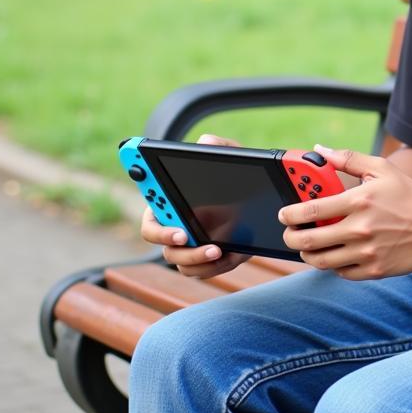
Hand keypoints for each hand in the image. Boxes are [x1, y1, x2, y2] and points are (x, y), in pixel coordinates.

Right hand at [138, 133, 248, 278]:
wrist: (260, 195)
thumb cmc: (235, 172)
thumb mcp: (231, 155)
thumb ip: (218, 146)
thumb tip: (205, 141)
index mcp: (170, 206)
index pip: (151, 223)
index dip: (159, 231)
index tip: (179, 230)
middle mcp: (176, 230)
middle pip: (166, 251)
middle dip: (182, 249)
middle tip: (196, 241)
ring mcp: (191, 247)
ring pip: (184, 266)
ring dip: (199, 261)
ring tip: (219, 250)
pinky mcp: (210, 259)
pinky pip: (207, 271)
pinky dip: (220, 266)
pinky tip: (234, 254)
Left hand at [278, 145, 411, 279]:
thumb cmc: (409, 196)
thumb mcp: (381, 169)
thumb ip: (348, 159)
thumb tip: (321, 150)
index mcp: (358, 200)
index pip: (310, 210)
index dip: (289, 214)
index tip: (283, 214)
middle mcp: (359, 228)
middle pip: (309, 240)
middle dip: (291, 237)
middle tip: (289, 233)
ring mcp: (366, 252)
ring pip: (321, 260)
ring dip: (308, 253)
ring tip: (307, 246)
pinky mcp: (373, 270)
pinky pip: (341, 272)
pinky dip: (332, 265)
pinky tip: (334, 255)